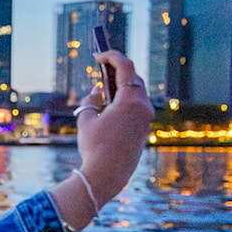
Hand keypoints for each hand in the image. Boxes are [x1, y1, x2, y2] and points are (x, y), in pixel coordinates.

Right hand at [75, 50, 153, 203]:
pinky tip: (112, 104)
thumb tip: (98, 90)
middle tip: (102, 67)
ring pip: (137, 93)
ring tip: (106, 84)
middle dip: (118, 70)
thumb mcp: (85, 119)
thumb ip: (90, 100)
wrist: (107, 175)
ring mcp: (146, 119)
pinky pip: (138, 107)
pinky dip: (126, 100)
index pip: (125, 67)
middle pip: (134, 78)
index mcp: (130, 101)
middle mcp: (143, 107)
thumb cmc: (94, 147)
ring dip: (122, 85)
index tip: (99, 55)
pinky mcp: (144, 130)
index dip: (112, 56)